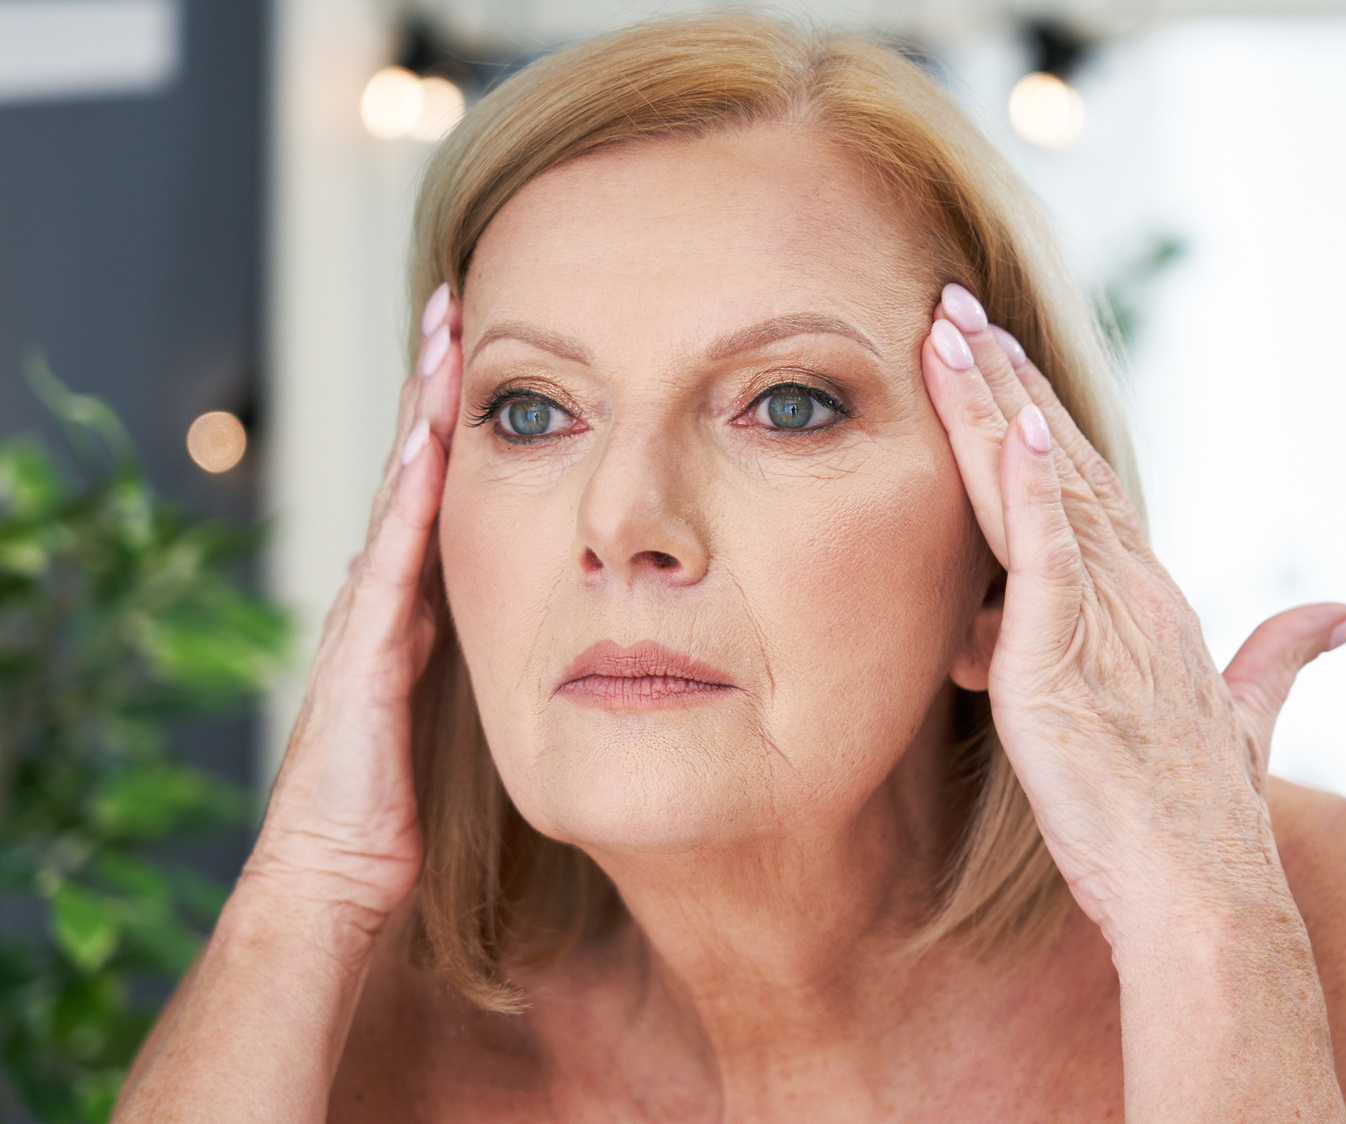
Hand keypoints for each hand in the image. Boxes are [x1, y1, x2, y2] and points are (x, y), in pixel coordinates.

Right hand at [245, 284, 462, 929]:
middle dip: (436, 389)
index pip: (439, 492)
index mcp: (412, 605)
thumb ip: (485, 655)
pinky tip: (429, 441)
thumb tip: (551, 621)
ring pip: (401, 493)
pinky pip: (393, 556)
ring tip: (443, 337)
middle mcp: (384, 594)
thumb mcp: (460, 706)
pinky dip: (409, 497)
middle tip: (459, 305)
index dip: (462, 423)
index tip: (491, 353)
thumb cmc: (399, 801)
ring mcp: (366, 614)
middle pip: (415, 470)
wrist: (339, 868)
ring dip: (422, 415)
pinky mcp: (363, 647)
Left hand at [922, 284, 1345, 923]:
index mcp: (1153, 604)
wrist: (1202, 888)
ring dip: (992, 405)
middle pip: (1061, 465)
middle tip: (958, 308)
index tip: (1007, 363)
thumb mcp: (1241, 721)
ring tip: (950, 331)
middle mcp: (1132, 593)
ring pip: (1041, 487)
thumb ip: (1283, 657)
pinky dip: (1030, 487)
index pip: (1089, 490)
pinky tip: (1010, 427)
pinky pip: (1046, 554)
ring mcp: (1102, 618)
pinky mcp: (1068, 656)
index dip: (1046, 422)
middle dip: (1006, 383)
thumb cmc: (1200, 819)